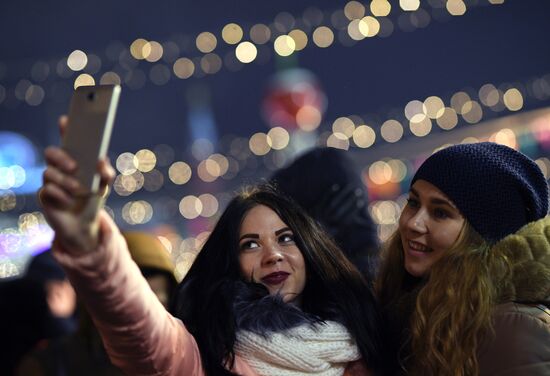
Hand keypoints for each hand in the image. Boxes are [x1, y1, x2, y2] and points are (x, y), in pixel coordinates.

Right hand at [38, 116, 114, 252]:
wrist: (84, 224)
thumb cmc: (93, 199)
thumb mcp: (104, 186)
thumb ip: (105, 172)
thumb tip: (101, 160)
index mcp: (73, 159)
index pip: (67, 140)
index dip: (65, 129)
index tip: (66, 120)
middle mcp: (58, 167)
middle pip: (51, 153)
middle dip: (61, 157)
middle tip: (74, 166)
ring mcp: (50, 181)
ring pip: (48, 173)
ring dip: (64, 181)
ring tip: (77, 189)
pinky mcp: (44, 196)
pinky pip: (46, 190)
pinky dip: (60, 195)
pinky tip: (69, 201)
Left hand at [311, 184, 371, 231]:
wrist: (309, 230)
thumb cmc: (329, 229)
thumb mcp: (340, 230)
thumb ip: (354, 227)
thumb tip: (371, 226)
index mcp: (335, 230)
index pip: (347, 220)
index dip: (354, 210)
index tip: (361, 202)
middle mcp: (327, 224)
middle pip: (341, 211)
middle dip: (350, 200)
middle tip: (358, 191)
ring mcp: (319, 217)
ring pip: (333, 204)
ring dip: (343, 194)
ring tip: (351, 186)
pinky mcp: (313, 210)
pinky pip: (322, 200)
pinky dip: (329, 193)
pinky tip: (336, 186)